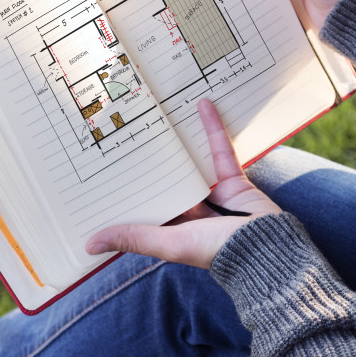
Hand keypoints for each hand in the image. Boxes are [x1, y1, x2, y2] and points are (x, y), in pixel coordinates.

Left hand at [85, 99, 281, 268]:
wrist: (267, 248)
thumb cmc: (215, 251)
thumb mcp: (169, 243)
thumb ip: (134, 238)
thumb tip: (88, 244)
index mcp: (173, 229)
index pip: (145, 206)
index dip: (127, 191)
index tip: (104, 171)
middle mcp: (191, 212)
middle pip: (167, 181)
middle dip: (150, 161)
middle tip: (126, 130)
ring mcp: (213, 195)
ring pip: (191, 163)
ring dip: (180, 141)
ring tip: (160, 115)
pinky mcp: (233, 180)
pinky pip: (220, 150)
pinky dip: (213, 129)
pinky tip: (202, 105)